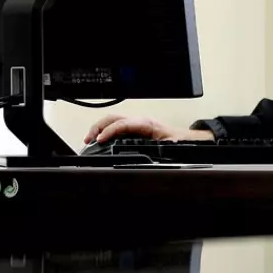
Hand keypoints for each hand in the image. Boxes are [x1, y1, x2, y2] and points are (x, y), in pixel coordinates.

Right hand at [84, 114, 214, 144]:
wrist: (183, 139)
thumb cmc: (177, 141)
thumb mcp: (170, 147)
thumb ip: (161, 150)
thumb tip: (154, 154)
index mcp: (147, 124)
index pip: (123, 124)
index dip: (110, 131)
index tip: (100, 140)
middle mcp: (139, 121)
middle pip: (113, 118)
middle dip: (98, 127)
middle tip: (88, 140)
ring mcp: (134, 124)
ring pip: (112, 120)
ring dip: (99, 128)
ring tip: (89, 140)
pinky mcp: (133, 129)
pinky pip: (115, 126)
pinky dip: (104, 131)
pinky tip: (99, 140)